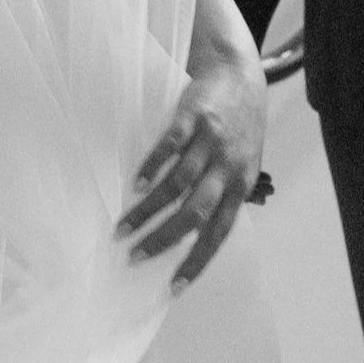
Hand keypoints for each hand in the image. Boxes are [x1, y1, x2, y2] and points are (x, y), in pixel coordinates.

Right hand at [119, 46, 266, 287]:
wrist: (238, 75)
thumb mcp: (241, 165)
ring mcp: (211, 142)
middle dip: (163, 239)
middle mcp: (227, 167)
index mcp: (239, 186)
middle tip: (134, 256)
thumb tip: (196, 234)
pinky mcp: (193, 117)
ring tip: (122, 228)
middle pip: (194, 214)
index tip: (173, 287)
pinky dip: (153, 167)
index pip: (219, 233)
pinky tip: (136, 185)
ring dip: (148, 210)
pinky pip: (171, 146)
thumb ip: (223, 195)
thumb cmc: (238, 127)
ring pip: (178, 184)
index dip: (197, 261)